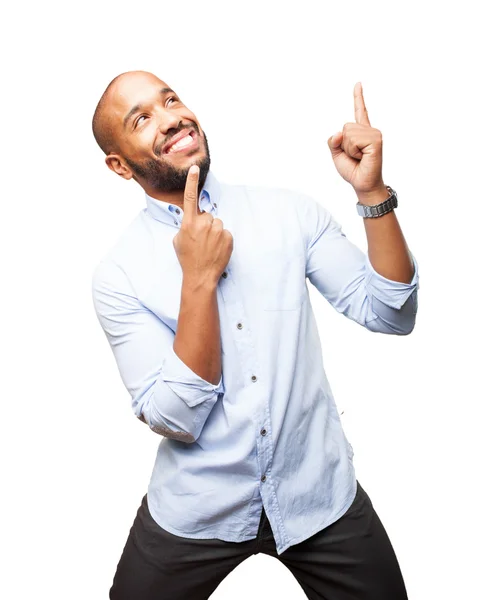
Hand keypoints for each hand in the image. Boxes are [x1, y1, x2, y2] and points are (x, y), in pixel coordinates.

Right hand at [173, 165, 233, 285]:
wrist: (200, 276)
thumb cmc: (187, 259)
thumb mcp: (178, 240)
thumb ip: (186, 226)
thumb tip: (193, 222)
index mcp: (189, 223)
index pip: (190, 198)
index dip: (192, 181)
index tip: (194, 168)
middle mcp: (203, 224)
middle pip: (208, 215)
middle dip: (205, 225)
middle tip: (202, 240)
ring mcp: (217, 230)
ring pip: (217, 224)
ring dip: (215, 232)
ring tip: (209, 246)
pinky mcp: (228, 237)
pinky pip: (225, 232)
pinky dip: (222, 240)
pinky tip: (217, 249)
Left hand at [327, 82, 384, 195]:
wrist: (362, 184)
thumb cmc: (352, 170)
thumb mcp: (337, 154)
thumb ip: (333, 141)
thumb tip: (338, 133)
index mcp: (361, 132)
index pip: (360, 111)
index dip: (358, 97)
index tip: (358, 84)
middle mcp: (370, 130)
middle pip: (345, 127)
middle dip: (343, 144)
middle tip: (355, 156)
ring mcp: (374, 134)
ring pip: (348, 133)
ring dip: (348, 149)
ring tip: (359, 157)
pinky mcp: (376, 140)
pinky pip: (353, 140)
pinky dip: (353, 151)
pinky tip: (363, 157)